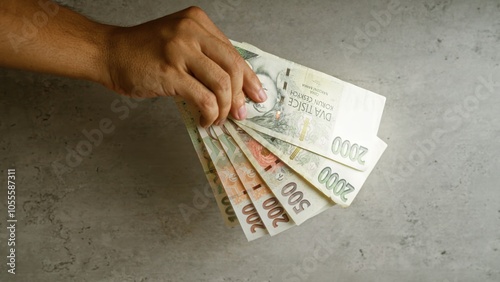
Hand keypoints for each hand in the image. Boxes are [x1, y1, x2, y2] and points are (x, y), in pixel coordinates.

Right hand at [102, 6, 266, 126]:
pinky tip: (205, 120)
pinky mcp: (169, 71)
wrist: (108, 53)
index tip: (257, 95)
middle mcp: (191, 31)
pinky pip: (203, 98)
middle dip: (241, 96)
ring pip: (222, 84)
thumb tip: (233, 87)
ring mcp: (180, 49)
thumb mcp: (179, 42)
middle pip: (233, 67)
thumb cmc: (143, 52)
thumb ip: (205, 57)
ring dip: (225, 108)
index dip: (249, 78)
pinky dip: (210, 114)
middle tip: (241, 114)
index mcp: (198, 22)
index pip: (234, 53)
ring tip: (219, 119)